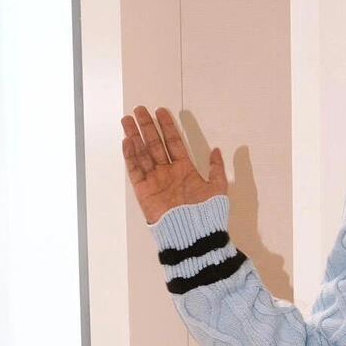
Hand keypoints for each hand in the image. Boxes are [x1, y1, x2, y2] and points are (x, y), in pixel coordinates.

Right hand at [121, 105, 226, 225]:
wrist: (194, 235)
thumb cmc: (207, 214)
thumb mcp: (218, 189)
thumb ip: (216, 168)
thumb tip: (217, 150)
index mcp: (185, 170)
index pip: (174, 142)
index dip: (168, 127)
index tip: (161, 110)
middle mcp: (168, 172)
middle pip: (155, 144)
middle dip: (148, 126)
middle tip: (140, 109)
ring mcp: (155, 181)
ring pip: (143, 153)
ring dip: (135, 136)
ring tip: (127, 119)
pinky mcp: (144, 191)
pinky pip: (135, 171)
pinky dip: (130, 157)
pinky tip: (127, 141)